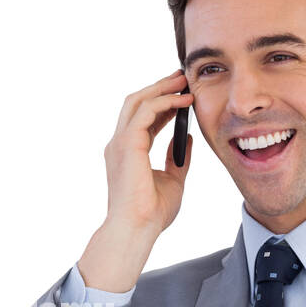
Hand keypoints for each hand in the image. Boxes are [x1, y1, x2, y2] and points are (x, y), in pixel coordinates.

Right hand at [104, 69, 192, 232]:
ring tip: (183, 81)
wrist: (137, 228)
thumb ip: (177, 158)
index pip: (143, 118)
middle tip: (182, 77)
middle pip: (136, 103)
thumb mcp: (172, 180)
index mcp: (127, 152)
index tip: (182, 94)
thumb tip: (186, 138)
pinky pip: (145, 112)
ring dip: (161, 88)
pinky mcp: (127, 144)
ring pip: (138, 101)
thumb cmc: (151, 213)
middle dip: (159, 87)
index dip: (162, 103)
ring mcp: (120, 143)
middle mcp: (119, 144)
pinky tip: (183, 101)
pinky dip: (164, 102)